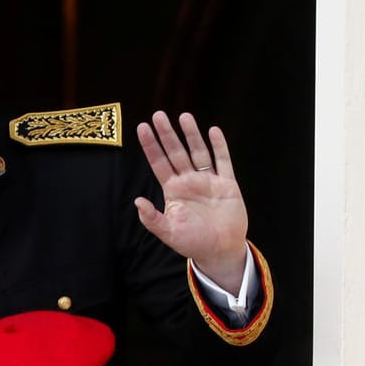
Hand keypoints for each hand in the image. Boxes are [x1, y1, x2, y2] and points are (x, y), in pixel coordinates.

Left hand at [134, 111, 248, 292]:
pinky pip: (223, 162)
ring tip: (183, 116)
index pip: (159, 163)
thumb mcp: (168, 233)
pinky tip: (213, 131)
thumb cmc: (192, 243)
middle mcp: (189, 181)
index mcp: (173, 191)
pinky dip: (219, 146)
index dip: (151, 146)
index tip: (142, 128)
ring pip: (198, 152)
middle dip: (167, 134)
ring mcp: (208, 181)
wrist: (220, 251)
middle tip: (158, 114)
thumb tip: (137, 201)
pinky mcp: (227, 185)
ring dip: (191, 135)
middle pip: (176, 153)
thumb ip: (152, 219)